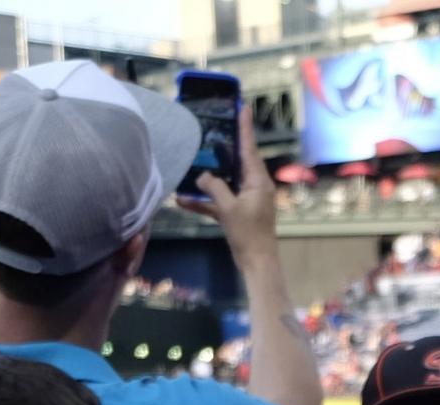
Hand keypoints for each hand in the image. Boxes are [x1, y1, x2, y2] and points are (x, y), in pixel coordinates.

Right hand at [178, 102, 277, 245]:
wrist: (256, 263)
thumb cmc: (248, 234)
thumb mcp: (229, 208)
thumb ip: (214, 187)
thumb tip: (202, 176)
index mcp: (258, 181)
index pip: (249, 148)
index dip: (244, 127)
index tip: (242, 106)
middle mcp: (254, 186)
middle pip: (236, 161)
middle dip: (224, 145)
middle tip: (213, 125)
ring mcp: (246, 200)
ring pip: (225, 181)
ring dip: (208, 175)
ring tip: (194, 158)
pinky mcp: (237, 213)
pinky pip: (219, 202)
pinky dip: (204, 201)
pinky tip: (182, 200)